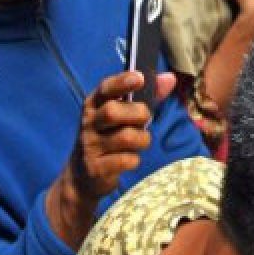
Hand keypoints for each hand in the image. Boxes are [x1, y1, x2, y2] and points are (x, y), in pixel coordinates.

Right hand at [47, 71, 175, 247]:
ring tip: (139, 142)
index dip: (122, 82)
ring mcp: (90, 146)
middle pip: (113, 112)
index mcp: (94, 105)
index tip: (140, 78)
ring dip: (142, 139)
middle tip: (145, 120)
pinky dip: (134, 160)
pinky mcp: (96, 168)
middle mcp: (88, 123)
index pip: (105, 88)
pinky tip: (129, 159)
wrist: (83, 176)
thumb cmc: (110, 137)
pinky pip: (125, 160)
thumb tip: (170, 78)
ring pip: (125, 137)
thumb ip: (147, 96)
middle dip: (138, 114)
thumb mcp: (124, 116)